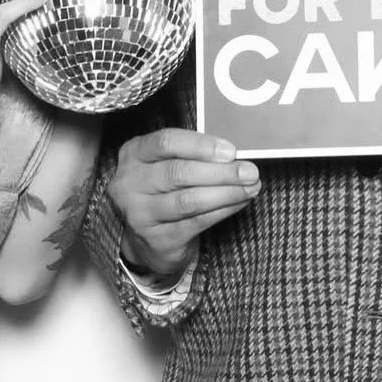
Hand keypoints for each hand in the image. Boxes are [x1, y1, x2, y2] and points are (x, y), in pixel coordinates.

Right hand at [109, 128, 259, 277]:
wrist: (145, 237)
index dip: (201, 145)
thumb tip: (233, 153)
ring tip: (250, 188)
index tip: (230, 151)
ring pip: (189, 200)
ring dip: (226, 193)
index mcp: (134, 153)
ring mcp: (140, 213)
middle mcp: (130, 182)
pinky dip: (222, 211)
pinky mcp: (156, 239)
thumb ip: (192, 154)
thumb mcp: (166, 163)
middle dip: (220, 172)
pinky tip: (239, 203)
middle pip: (179, 172)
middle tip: (249, 171)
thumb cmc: (163, 189)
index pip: (166, 142)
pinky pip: (195, 222)